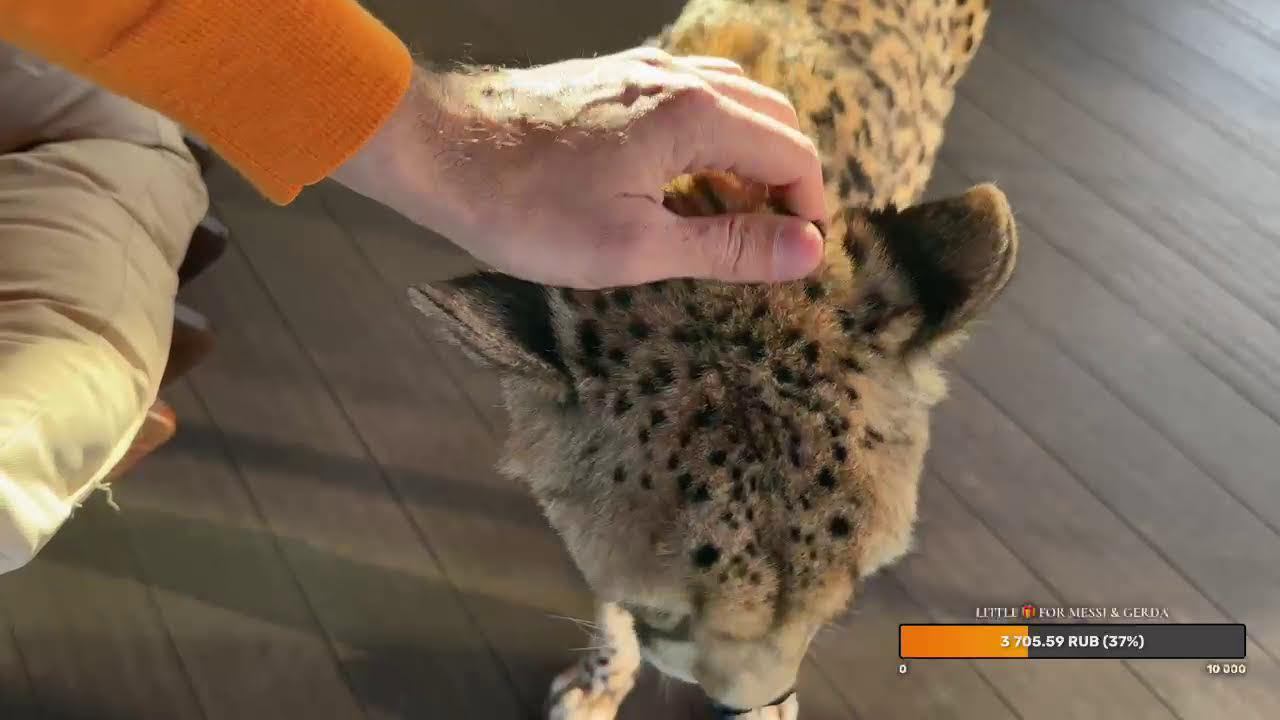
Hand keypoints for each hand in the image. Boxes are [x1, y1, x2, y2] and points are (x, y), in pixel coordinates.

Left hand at [332, 47, 825, 288]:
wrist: (438, 152)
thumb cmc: (528, 209)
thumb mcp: (635, 248)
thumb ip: (728, 246)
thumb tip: (809, 253)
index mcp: (696, 116)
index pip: (792, 154)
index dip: (808, 209)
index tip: (798, 257)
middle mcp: (680, 79)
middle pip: (774, 120)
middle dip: (789, 181)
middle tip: (773, 241)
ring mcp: (647, 70)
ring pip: (738, 101)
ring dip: (753, 156)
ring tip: (735, 214)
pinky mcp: (617, 76)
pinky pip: (696, 95)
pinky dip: (716, 135)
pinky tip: (687, 177)